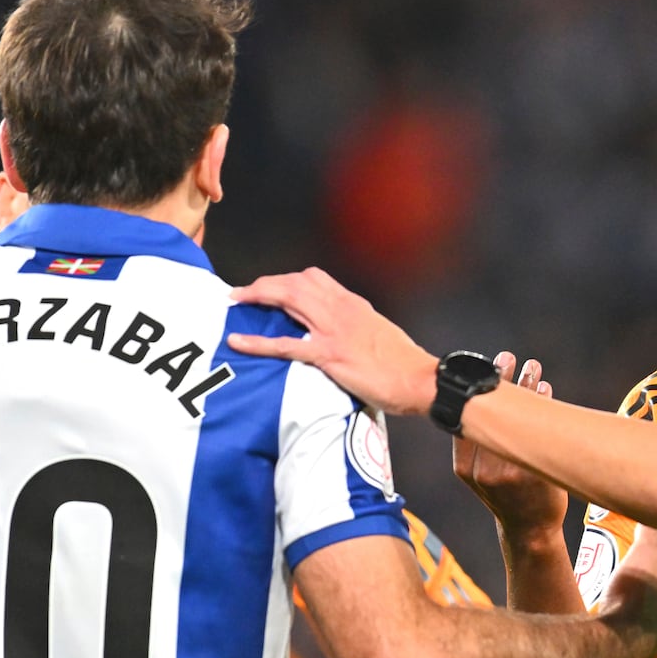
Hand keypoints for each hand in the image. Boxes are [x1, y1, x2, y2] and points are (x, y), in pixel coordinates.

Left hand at [227, 268, 438, 416]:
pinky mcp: (329, 355)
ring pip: (288, 300)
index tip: (272, 287)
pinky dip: (258, 342)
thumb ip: (357, 325)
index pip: (314, 278)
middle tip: (243, 293)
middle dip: (265, 284)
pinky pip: (286, 345)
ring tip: (237, 301)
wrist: (419, 379)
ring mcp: (333, 330)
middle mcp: (340, 309)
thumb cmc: (404, 363)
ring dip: (258, 296)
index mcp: (352, 303)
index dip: (287, 279)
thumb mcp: (379, 332)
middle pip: (294, 283)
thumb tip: (343, 330)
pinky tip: (239, 341)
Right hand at [454, 353, 567, 532]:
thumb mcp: (478, 474)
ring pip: (516, 421)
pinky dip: (543, 408)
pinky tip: (548, 390)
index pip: (465, 420)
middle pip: (490, 415)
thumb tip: (479, 398)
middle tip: (507, 357)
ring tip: (534, 367)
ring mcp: (509, 475)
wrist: (529, 529)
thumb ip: (475, 445)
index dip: (472, 391)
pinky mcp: (535, 477)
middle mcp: (483, 471)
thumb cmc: (505, 495)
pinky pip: (540, 434)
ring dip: (526, 389)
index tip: (480, 367)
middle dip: (499, 383)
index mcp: (465, 467)